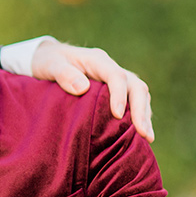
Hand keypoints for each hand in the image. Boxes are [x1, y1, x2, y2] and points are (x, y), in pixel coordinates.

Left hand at [32, 38, 153, 141]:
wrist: (48, 58)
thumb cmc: (48, 62)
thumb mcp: (49, 65)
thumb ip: (63, 74)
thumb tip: (83, 88)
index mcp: (97, 60)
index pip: (116, 76)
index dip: (119, 96)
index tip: (117, 115)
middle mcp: (110, 68)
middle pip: (136, 86)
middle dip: (141, 109)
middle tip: (143, 133)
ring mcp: (116, 79)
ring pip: (139, 94)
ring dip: (144, 115)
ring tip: (147, 138)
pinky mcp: (115, 90)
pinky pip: (133, 101)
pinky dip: (139, 116)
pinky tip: (139, 135)